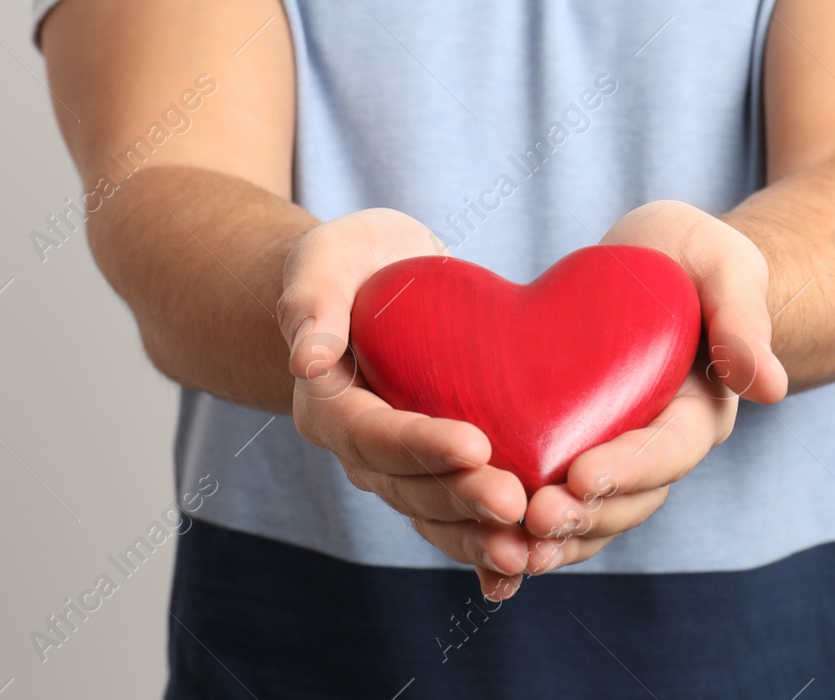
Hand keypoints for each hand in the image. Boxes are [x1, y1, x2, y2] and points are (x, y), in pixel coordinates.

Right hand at [282, 208, 531, 599]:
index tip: (475, 445)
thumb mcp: (322, 262)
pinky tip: (518, 574)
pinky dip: (481, 549)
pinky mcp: (433, 468)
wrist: (372, 277)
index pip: (375, 434)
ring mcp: (396, 467)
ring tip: (528, 552)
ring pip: (435, 513)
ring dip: (478, 537)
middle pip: (410, 486)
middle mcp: (359, 449)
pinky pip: (454, 516)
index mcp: (328, 406)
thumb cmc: (347, 262)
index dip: (422, 445)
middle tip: (517, 505)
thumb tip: (306, 358)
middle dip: (463, 500)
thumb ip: (309, 303)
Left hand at [521, 200, 788, 573]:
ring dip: (554, 535)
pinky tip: (488, 539)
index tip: (582, 475)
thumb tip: (768, 387)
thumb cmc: (692, 255)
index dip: (629, 467)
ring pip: (593, 513)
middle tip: (534, 518)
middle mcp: (660, 445)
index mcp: (699, 408)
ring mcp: (618, 453)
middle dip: (584, 514)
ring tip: (506, 543)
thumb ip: (743, 319)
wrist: (654, 260)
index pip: (670, 450)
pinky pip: (558, 498)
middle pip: (630, 498)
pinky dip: (526, 526)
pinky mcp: (576, 448)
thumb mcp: (723, 266)